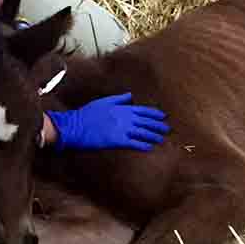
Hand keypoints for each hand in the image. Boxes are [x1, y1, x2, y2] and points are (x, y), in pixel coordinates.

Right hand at [45, 92, 169, 151]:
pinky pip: (134, 143)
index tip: (163, 116)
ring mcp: (122, 129)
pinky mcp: (118, 140)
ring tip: (161, 139)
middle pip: (146, 122)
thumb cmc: (87, 114)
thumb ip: (118, 99)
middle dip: (157, 126)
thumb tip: (130, 96)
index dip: (154, 114)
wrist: (77, 126)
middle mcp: (125, 118)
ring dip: (153, 136)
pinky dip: (143, 145)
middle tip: (167, 129)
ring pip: (143, 133)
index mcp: (122, 108)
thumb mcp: (103, 101)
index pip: (143, 110)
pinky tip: (149, 148)